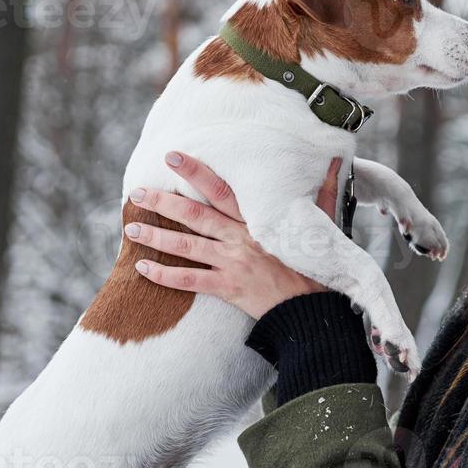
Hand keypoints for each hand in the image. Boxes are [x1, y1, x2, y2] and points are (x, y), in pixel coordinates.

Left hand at [127, 150, 342, 319]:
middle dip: (163, 201)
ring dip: (156, 237)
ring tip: (130, 228)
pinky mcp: (228, 288)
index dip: (196, 172)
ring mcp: (232, 263)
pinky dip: (164, 276)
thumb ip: (325, 192)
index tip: (173, 156)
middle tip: (137, 191)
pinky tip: (142, 268)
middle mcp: (241, 238)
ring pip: (186, 246)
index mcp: (259, 219)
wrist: (313, 310)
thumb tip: (337, 162)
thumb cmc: (318, 266)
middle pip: (195, 215)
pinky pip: (189, 281)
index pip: (222, 189)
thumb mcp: (323, 224)